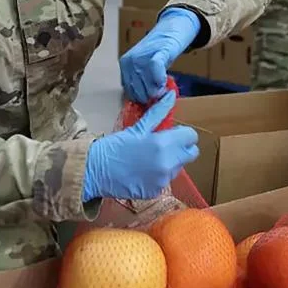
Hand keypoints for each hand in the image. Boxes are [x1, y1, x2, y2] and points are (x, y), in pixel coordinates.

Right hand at [82, 91, 199, 201]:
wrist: (95, 171)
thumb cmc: (115, 145)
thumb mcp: (138, 128)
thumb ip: (159, 112)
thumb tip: (171, 95)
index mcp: (164, 144)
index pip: (191, 137)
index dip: (182, 134)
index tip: (171, 134)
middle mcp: (168, 164)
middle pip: (191, 153)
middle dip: (181, 148)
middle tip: (163, 145)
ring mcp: (163, 180)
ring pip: (178, 167)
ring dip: (170, 162)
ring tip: (149, 159)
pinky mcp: (157, 192)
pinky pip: (166, 180)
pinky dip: (159, 176)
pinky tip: (143, 172)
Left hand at [120, 7, 200, 103]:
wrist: (171, 30)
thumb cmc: (158, 52)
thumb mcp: (144, 68)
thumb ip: (142, 83)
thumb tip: (145, 104)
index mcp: (124, 66)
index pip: (130, 93)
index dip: (142, 100)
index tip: (152, 100)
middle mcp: (130, 62)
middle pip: (140, 93)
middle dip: (152, 97)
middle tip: (161, 91)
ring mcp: (142, 57)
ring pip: (149, 87)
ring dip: (158, 91)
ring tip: (164, 84)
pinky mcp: (158, 53)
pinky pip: (156, 72)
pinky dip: (161, 80)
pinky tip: (165, 80)